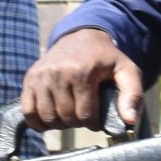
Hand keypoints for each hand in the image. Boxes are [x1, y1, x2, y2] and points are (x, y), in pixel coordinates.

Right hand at [20, 27, 145, 130]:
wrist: (80, 37)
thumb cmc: (105, 59)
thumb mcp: (126, 71)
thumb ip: (132, 95)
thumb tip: (130, 120)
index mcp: (82, 71)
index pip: (86, 115)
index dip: (94, 123)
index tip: (97, 118)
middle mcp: (58, 72)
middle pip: (66, 118)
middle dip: (78, 122)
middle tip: (84, 115)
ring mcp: (41, 76)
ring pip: (48, 117)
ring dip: (60, 123)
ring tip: (70, 115)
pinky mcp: (30, 78)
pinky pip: (28, 112)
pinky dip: (39, 122)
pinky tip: (50, 118)